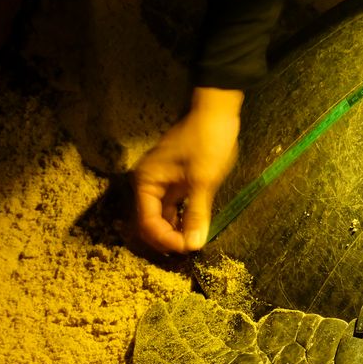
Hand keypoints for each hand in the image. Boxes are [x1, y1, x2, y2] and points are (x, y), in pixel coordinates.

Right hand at [133, 87, 241, 252]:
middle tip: (189, 251)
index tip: (186, 249)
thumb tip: (193, 244)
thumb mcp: (203, 180)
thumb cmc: (207, 141)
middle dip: (167, 238)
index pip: (146, 222)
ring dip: (174, 231)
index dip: (164, 239)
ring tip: (192, 244)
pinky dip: (182, 219)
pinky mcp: (175, 181)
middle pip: (150, 221)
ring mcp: (161, 182)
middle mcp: (148, 183)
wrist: (216, 112)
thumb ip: (196, 213)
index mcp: (146, 181)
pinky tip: (194, 229)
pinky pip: (173, 206)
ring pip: (162, 216)